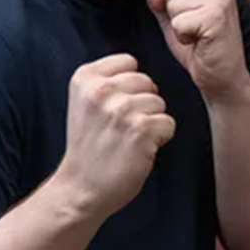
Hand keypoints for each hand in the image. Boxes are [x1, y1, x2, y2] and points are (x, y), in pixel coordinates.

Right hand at [55, 54, 174, 218]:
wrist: (81, 188)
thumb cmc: (89, 147)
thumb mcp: (85, 102)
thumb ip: (107, 80)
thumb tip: (141, 71)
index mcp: (85, 78)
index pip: (129, 62)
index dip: (129, 86)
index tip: (113, 107)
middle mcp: (102, 90)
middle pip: (147, 82)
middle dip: (142, 104)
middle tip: (121, 128)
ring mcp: (121, 110)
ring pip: (159, 103)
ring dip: (150, 122)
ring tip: (127, 139)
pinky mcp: (140, 130)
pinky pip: (168, 123)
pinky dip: (160, 138)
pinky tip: (138, 149)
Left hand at [149, 0, 248, 100]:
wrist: (222, 78)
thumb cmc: (199, 49)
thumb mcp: (175, 20)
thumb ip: (162, 2)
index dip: (173, 5)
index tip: (193, 20)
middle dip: (175, 14)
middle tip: (196, 30)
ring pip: (172, 3)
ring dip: (179, 26)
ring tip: (198, 35)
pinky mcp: (217, 16)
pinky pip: (178, 22)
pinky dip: (183, 37)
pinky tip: (200, 42)